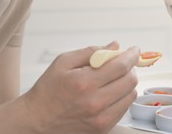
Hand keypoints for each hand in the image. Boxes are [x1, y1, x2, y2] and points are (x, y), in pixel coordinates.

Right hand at [21, 42, 138, 133]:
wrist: (37, 119)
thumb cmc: (48, 90)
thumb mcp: (63, 62)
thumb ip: (91, 51)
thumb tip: (114, 46)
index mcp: (85, 83)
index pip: (121, 66)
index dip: (131, 55)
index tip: (134, 50)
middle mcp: (95, 102)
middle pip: (130, 80)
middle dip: (130, 68)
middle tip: (122, 63)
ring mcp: (101, 118)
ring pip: (130, 95)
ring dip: (127, 82)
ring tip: (114, 78)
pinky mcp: (103, 127)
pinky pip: (124, 108)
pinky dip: (122, 97)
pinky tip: (110, 92)